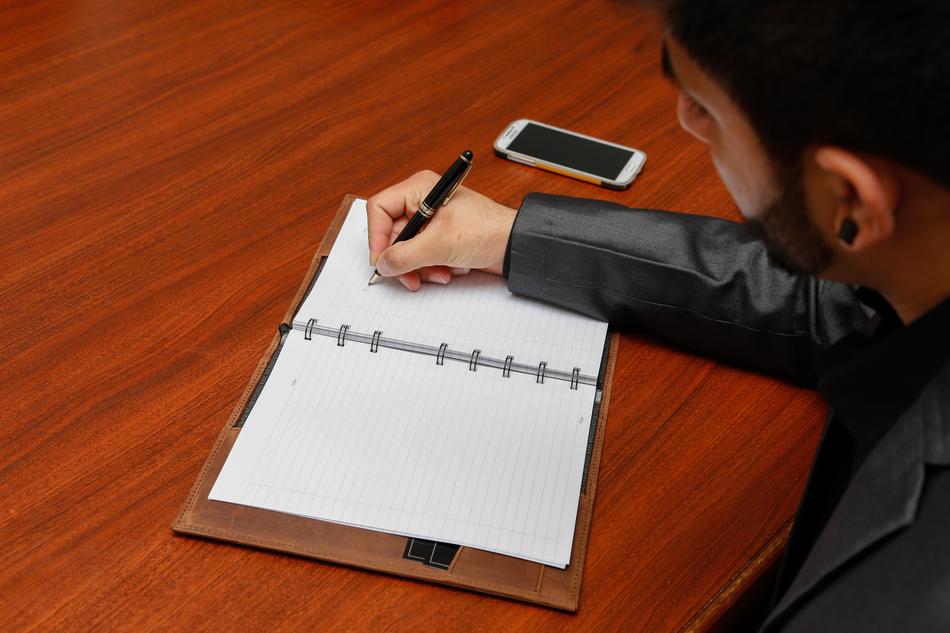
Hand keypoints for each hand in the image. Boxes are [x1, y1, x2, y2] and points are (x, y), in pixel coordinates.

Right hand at [367, 170, 516, 290]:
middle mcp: (421, 202)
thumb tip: (383, 264)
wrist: (515, 246)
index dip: (377, 236)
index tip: (383, 260)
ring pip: (406, 250)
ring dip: (420, 267)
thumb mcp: (440, 245)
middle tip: (410, 278)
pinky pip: (421, 256)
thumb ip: (405, 256)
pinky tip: (449, 270)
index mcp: (419, 189)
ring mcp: (430, 222)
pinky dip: (431, 267)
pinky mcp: (439, 238)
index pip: (379, 209)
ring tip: (440, 273)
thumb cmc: (487, 231)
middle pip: (392, 235)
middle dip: (404, 259)